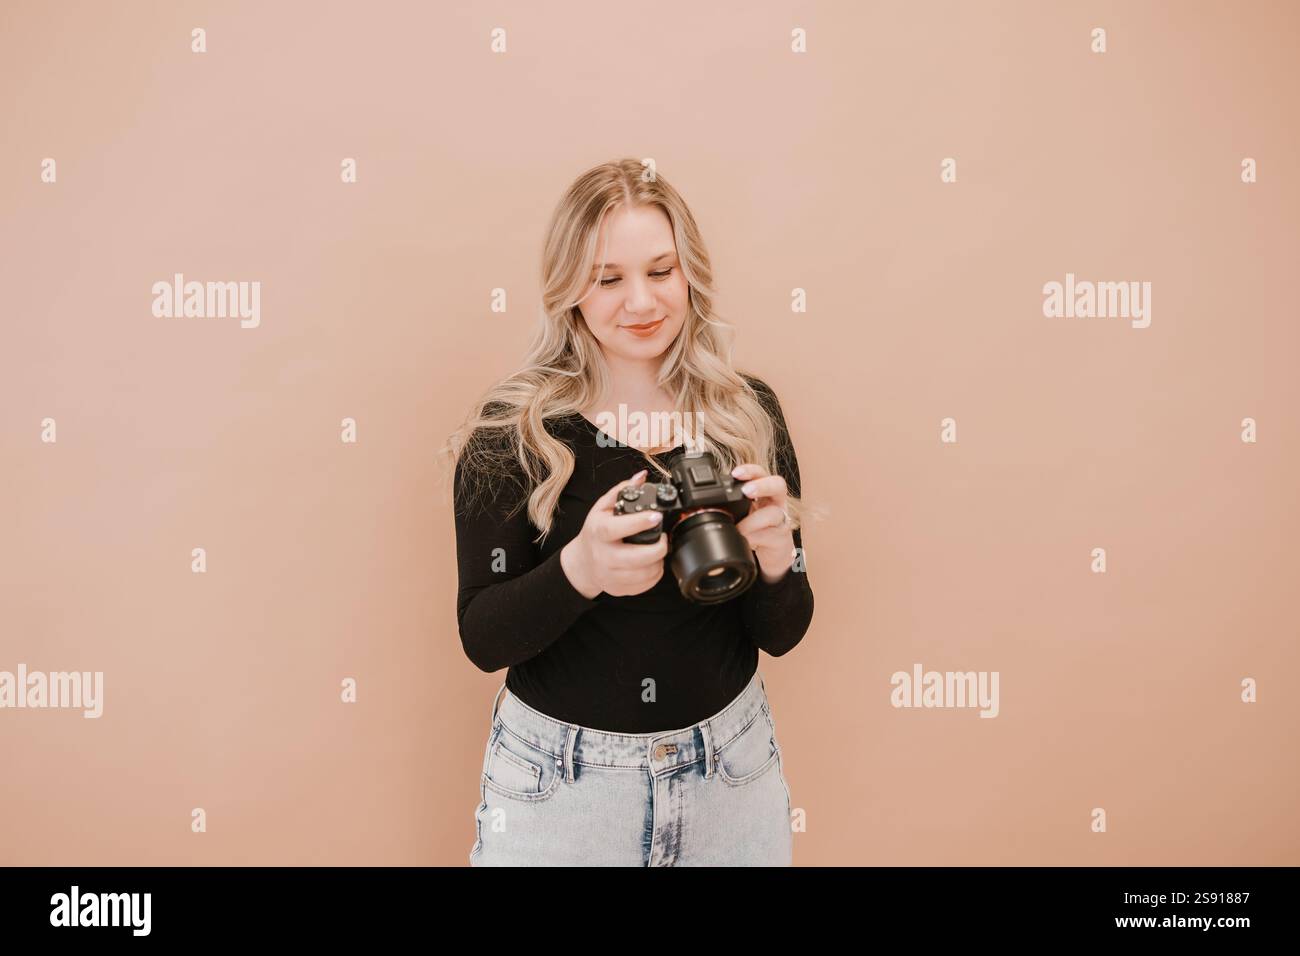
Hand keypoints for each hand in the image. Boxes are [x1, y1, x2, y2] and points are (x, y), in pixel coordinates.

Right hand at [560, 470, 668, 598]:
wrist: (582, 563)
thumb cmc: (594, 532)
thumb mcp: (602, 508)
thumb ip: (622, 491)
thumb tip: (641, 477)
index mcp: (599, 532)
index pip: (618, 529)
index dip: (639, 523)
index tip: (656, 516)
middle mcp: (604, 556)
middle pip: (636, 558)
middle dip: (657, 548)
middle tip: (663, 538)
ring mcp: (611, 576)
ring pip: (644, 574)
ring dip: (659, 561)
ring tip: (657, 550)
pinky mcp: (619, 589)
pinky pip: (645, 585)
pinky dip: (655, 574)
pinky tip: (652, 563)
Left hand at [731, 463, 796, 584]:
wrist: (771, 552)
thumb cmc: (754, 528)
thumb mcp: (741, 514)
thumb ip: (728, 507)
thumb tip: (696, 508)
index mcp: (763, 491)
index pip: (760, 473)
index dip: (750, 470)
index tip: (735, 473)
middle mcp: (775, 502)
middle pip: (778, 484)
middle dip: (762, 485)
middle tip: (747, 491)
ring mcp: (781, 519)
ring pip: (775, 513)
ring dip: (753, 520)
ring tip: (739, 527)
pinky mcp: (782, 538)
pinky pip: (770, 535)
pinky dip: (754, 537)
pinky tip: (744, 539)